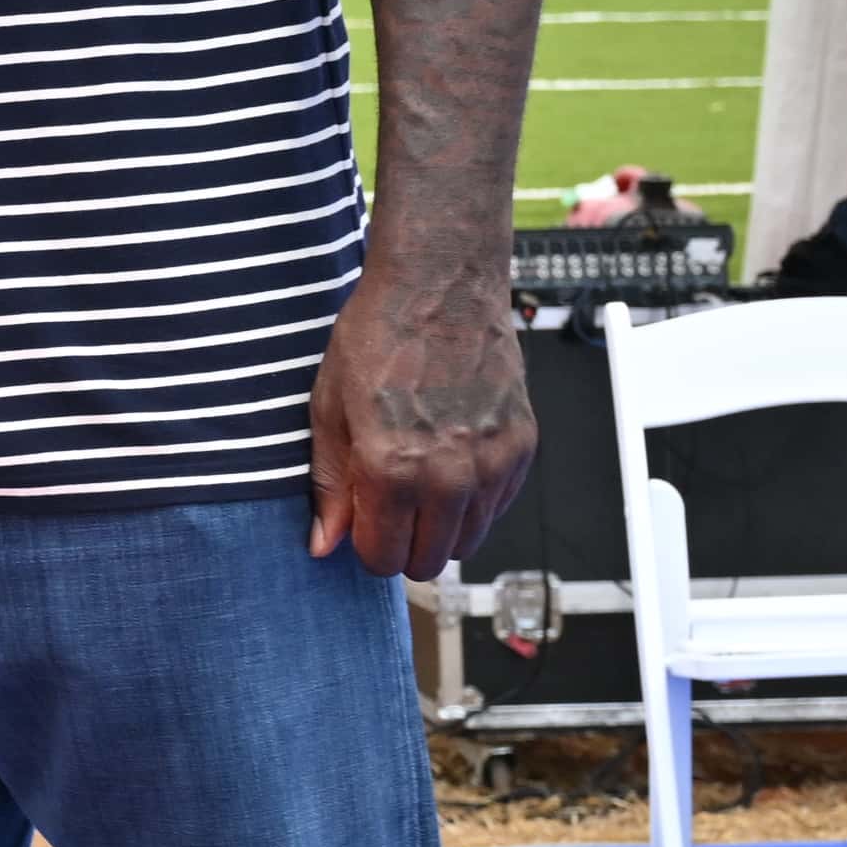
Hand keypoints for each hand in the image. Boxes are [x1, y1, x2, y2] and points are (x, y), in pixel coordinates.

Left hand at [304, 255, 536, 577]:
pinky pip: (499, 506)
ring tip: (420, 478)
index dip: (367, 545)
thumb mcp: (330, 410)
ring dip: (442, 525)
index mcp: (391, 469)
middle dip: (404, 543)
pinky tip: (452, 459)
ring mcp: (492, 463)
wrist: (441, 285)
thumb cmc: (380, 336)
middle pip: (429, 561)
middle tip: (389, 505)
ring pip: (469, 540)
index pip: (384, 558)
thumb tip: (325, 543)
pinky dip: (475, 498)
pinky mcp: (522, 446)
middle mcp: (449, 475)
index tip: (362, 522)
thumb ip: (329, 485)